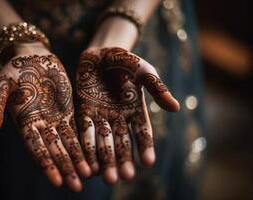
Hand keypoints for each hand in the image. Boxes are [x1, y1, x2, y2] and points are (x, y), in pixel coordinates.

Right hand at [0, 44, 90, 191]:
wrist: (31, 57)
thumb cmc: (12, 72)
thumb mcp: (0, 86)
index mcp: (24, 123)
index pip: (36, 148)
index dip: (47, 164)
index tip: (57, 181)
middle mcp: (41, 126)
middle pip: (55, 151)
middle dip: (65, 168)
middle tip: (77, 187)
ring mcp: (56, 120)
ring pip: (68, 144)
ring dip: (77, 160)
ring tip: (88, 176)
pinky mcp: (68, 111)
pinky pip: (77, 130)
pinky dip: (84, 143)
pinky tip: (93, 155)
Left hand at [76, 47, 179, 183]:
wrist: (101, 51)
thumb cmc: (126, 60)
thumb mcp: (144, 71)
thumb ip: (157, 89)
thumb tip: (175, 108)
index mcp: (136, 110)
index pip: (143, 133)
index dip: (145, 147)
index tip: (148, 162)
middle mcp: (119, 118)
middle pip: (122, 142)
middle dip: (123, 160)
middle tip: (125, 177)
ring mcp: (101, 116)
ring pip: (104, 141)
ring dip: (105, 159)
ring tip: (107, 177)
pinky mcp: (84, 112)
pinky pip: (85, 130)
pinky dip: (87, 146)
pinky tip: (89, 162)